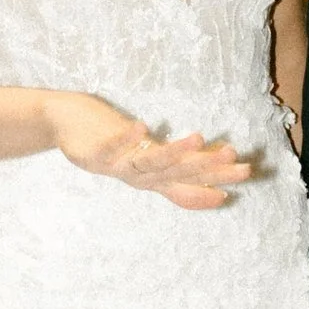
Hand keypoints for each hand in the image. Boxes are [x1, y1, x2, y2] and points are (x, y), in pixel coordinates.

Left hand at [42, 92, 252, 211]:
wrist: (63, 127)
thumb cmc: (109, 139)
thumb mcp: (147, 155)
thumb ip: (177, 169)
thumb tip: (211, 182)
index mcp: (151, 177)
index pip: (189, 181)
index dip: (216, 178)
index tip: (245, 173)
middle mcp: (136, 176)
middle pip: (176, 173)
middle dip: (207, 167)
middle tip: (236, 159)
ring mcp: (115, 165)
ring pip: (149, 163)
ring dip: (174, 153)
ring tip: (199, 138)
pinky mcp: (94, 152)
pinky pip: (112, 147)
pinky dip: (126, 139)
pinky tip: (143, 126)